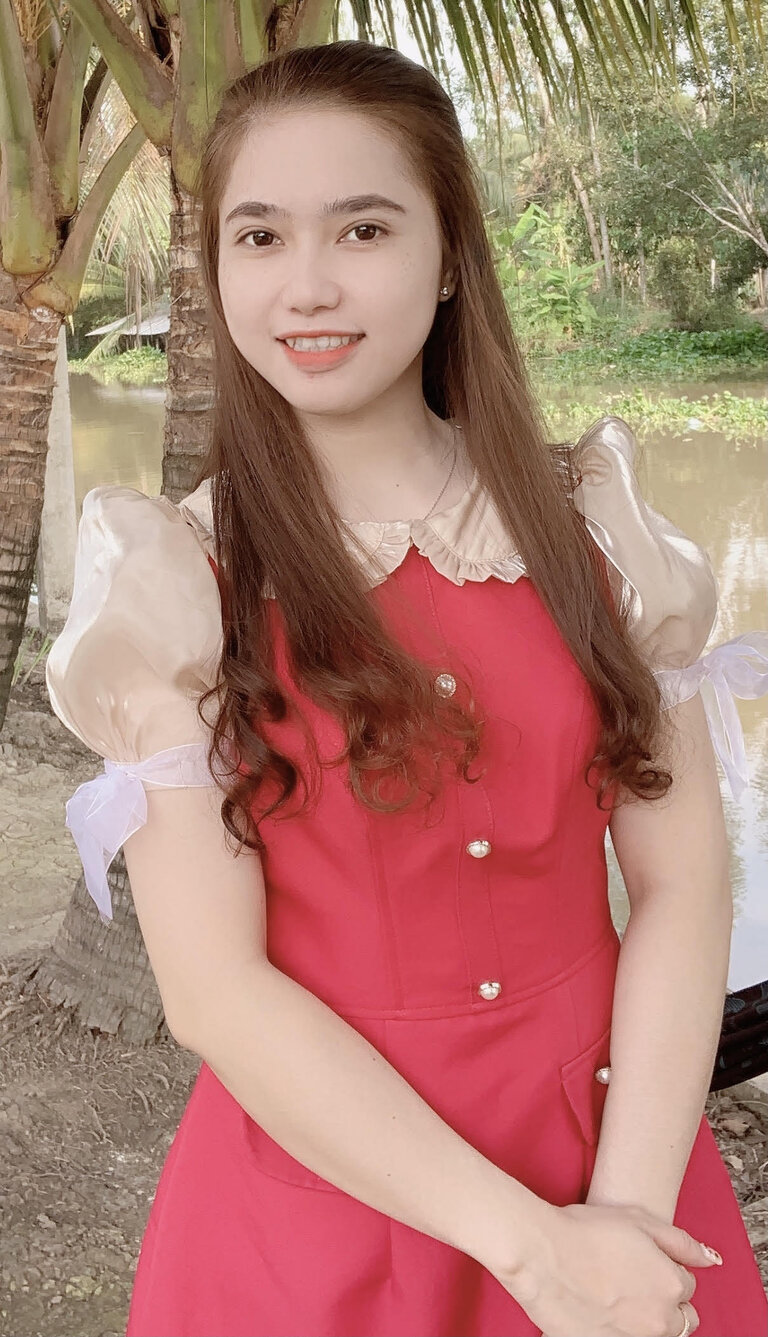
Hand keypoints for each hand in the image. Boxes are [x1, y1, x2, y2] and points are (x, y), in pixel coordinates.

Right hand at [493, 1200, 721, 1336]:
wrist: (539, 1254)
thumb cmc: (586, 1231)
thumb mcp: (639, 1221)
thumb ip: (682, 1243)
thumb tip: (711, 1260)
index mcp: (670, 1286)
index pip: (686, 1286)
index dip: (665, 1269)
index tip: (642, 1260)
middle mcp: (658, 1320)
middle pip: (680, 1321)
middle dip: (665, 1302)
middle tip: (633, 1281)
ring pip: (654, 1334)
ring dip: (644, 1319)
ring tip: (615, 1294)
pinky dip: (618, 1328)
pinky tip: (598, 1307)